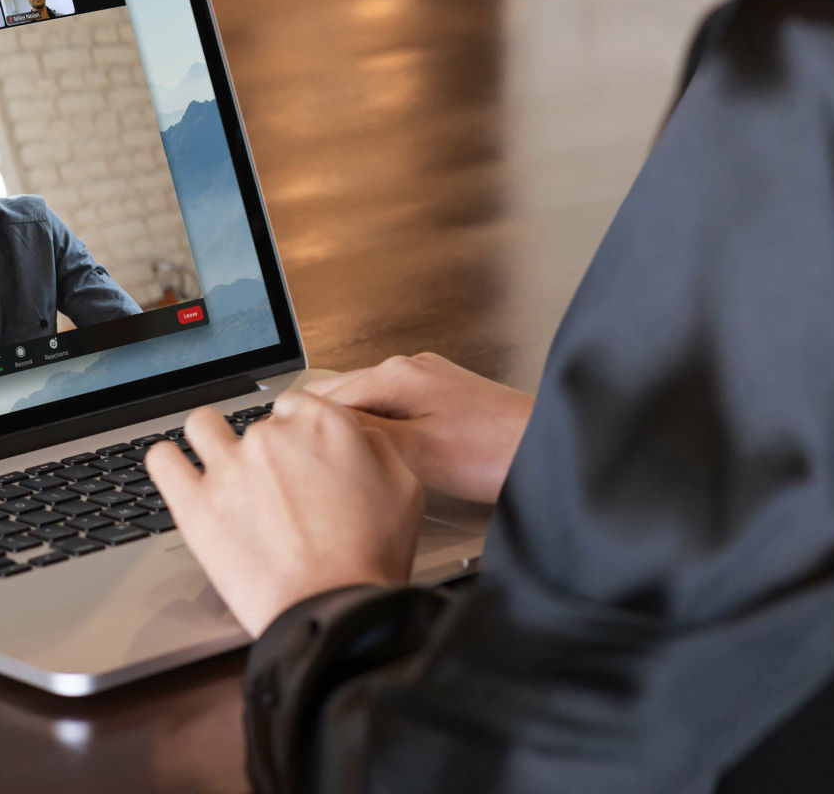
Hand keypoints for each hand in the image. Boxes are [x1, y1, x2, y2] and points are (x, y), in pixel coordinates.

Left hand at [146, 392, 422, 637]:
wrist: (333, 613)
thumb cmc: (370, 558)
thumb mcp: (403, 488)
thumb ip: (375, 445)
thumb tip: (353, 433)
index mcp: (323, 424)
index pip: (295, 405)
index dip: (297, 431)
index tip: (298, 456)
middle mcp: (272, 437)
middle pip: (256, 424)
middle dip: (265, 450)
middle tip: (275, 490)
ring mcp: (229, 467)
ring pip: (203, 425)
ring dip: (212, 440)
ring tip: (222, 468)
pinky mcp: (195, 503)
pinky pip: (162, 459)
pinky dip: (168, 461)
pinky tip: (179, 472)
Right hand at [301, 353, 532, 503]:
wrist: (547, 449)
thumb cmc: (493, 453)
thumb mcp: (416, 451)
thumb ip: (364, 436)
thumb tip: (320, 430)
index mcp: (396, 374)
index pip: (326, 396)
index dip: (302, 426)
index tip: (286, 454)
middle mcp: (409, 368)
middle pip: (345, 396)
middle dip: (322, 427)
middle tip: (301, 464)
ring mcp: (428, 380)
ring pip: (369, 405)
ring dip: (351, 432)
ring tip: (334, 465)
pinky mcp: (443, 398)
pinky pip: (393, 410)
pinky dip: (378, 431)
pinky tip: (376, 456)